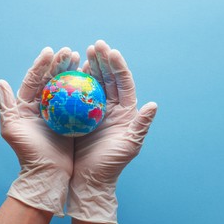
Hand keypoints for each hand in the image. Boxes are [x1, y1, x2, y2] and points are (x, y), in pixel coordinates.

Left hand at [0, 47, 79, 215]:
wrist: (47, 173)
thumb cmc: (28, 152)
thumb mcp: (12, 129)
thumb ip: (6, 105)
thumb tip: (0, 81)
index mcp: (28, 105)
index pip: (34, 79)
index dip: (41, 64)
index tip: (50, 51)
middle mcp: (44, 105)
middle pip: (52, 79)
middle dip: (60, 63)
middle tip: (71, 51)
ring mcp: (60, 112)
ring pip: (67, 87)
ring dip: (74, 72)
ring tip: (83, 58)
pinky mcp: (73, 119)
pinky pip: (79, 100)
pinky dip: (84, 88)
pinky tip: (92, 77)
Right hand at [67, 40, 157, 223]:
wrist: (89, 178)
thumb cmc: (111, 164)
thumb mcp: (130, 145)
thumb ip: (141, 125)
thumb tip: (153, 105)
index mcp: (126, 111)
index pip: (124, 83)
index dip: (118, 66)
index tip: (111, 51)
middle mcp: (111, 108)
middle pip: (108, 78)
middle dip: (103, 60)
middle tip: (95, 45)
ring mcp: (94, 110)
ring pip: (93, 83)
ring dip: (89, 67)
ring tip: (83, 52)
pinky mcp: (79, 115)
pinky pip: (77, 95)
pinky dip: (74, 82)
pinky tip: (69, 71)